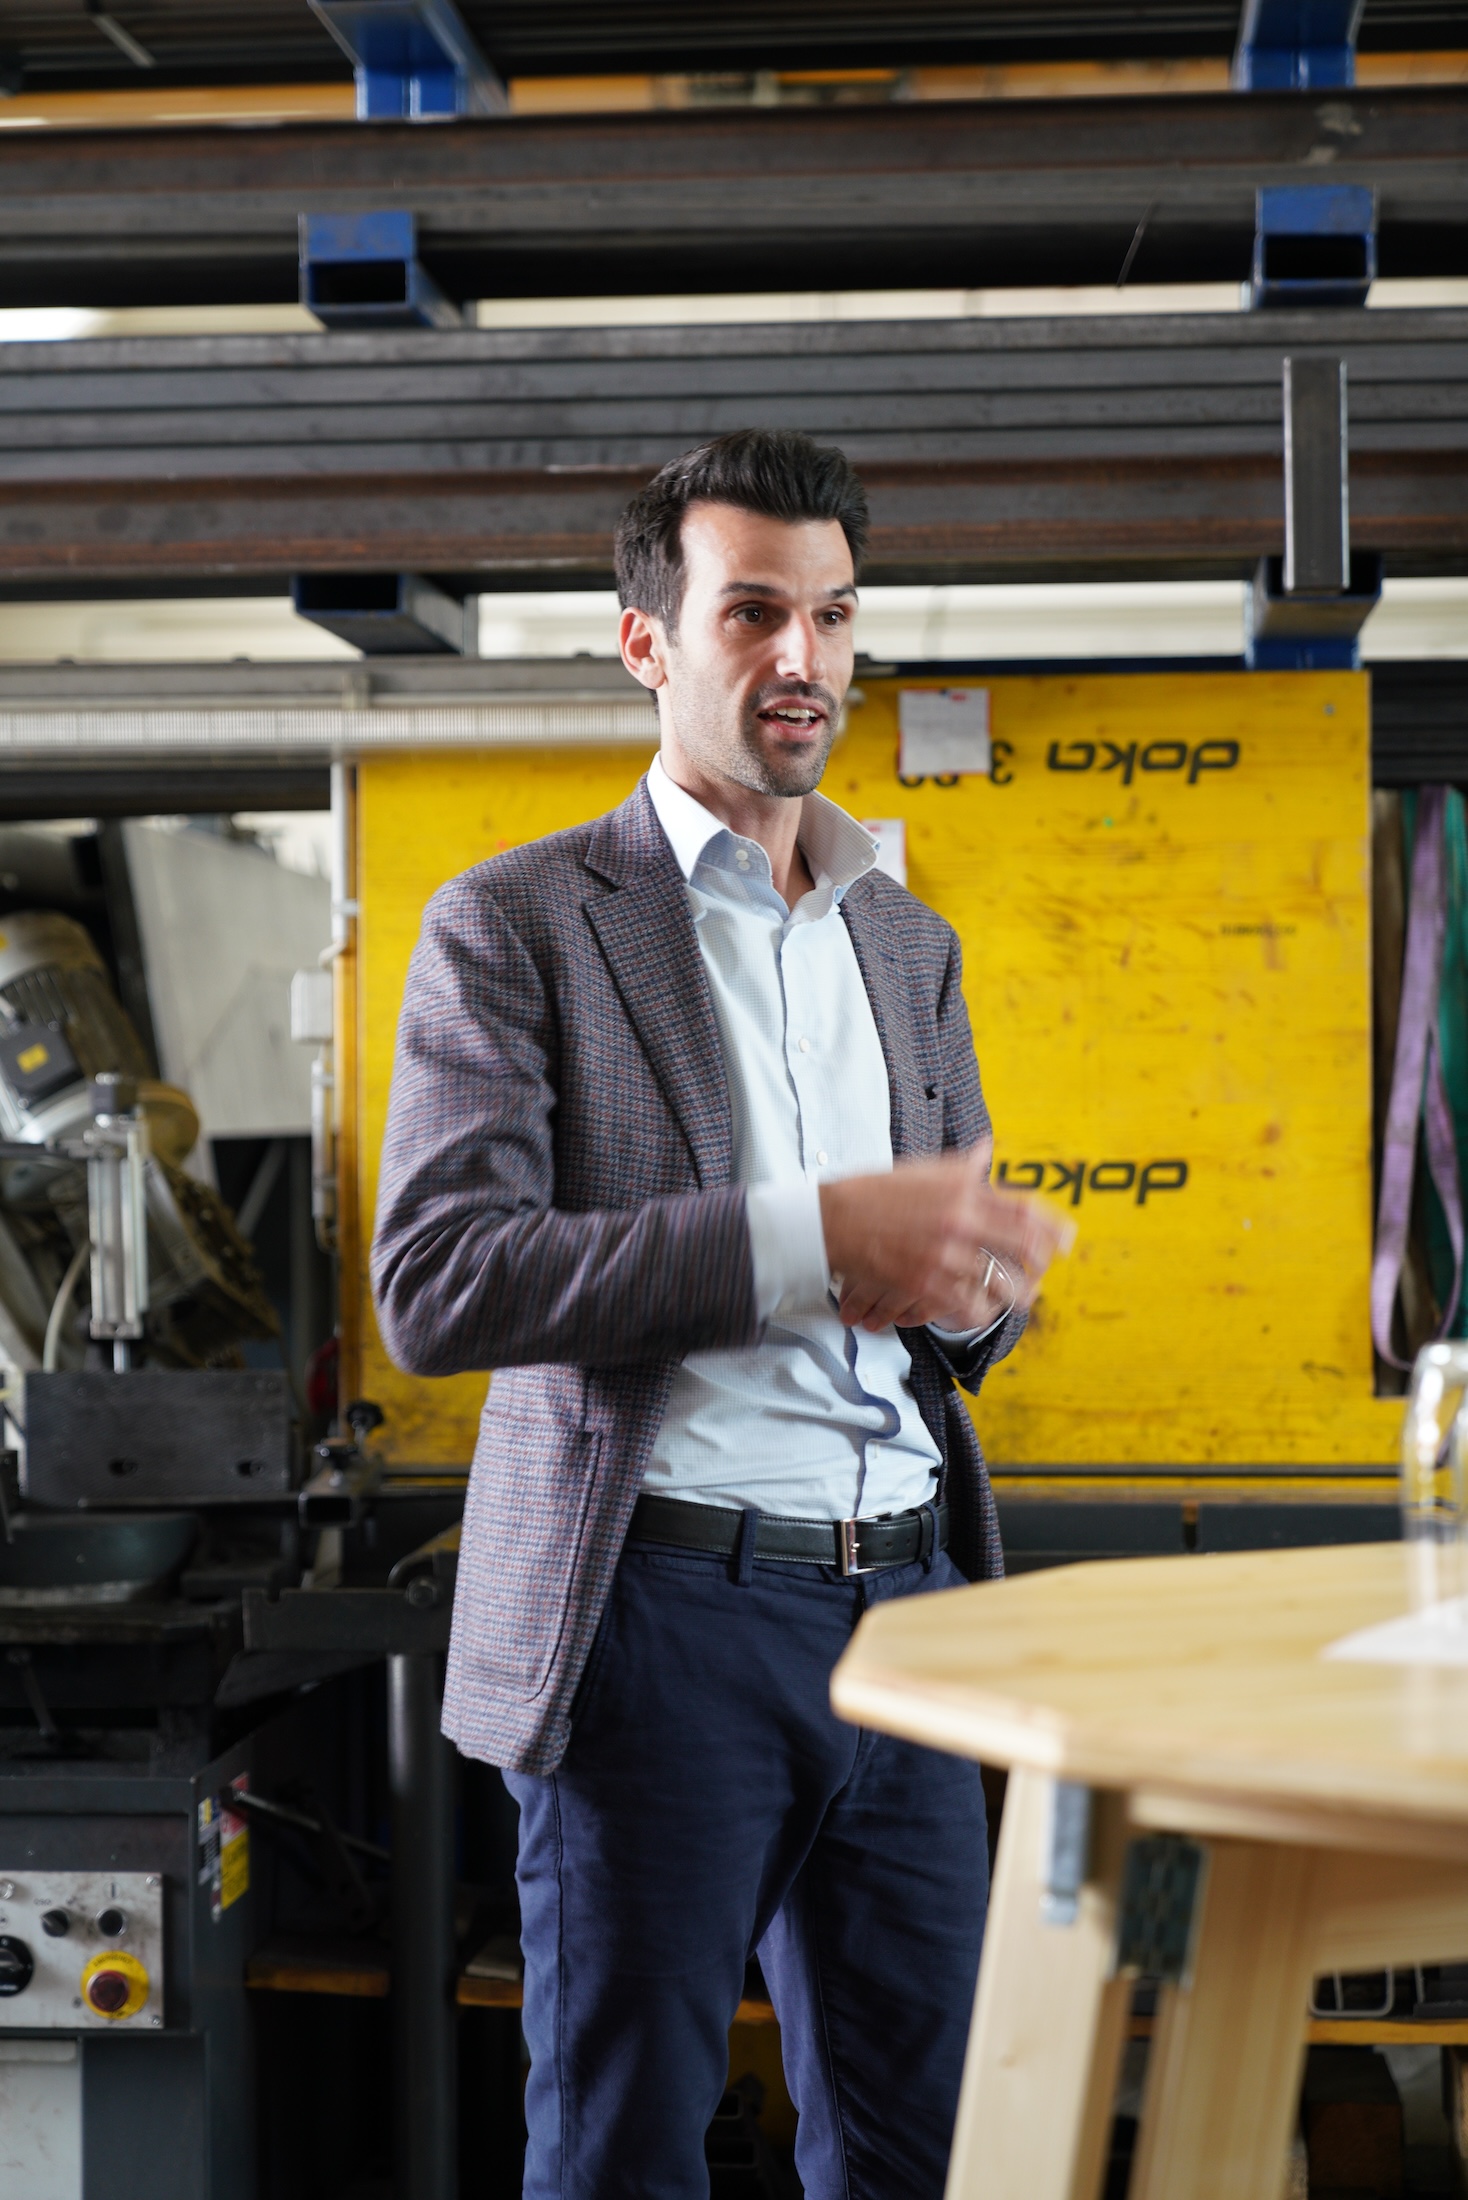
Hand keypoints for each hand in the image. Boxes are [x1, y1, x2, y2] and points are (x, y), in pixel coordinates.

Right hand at [818, 1146, 1072, 1333]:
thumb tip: (986, 1150)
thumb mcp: (922, 1170)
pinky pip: (970, 1307)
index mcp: (964, 1190)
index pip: (1025, 1210)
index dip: (1053, 1229)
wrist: (834, 1220)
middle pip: (1024, 1249)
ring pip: (1001, 1285)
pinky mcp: (927, 1284)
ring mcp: (946, 1255)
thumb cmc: (875, 1193)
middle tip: (1042, 1272)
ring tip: (1019, 1297)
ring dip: (1016, 1294)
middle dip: (1041, 1265)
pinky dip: (979, 1312)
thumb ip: (961, 1165)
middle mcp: (962, 1221)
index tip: (1066, 1240)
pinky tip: (980, 1309)